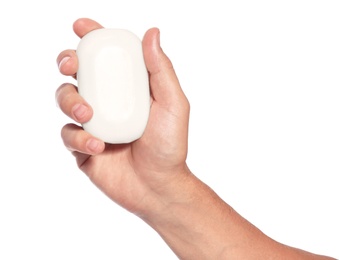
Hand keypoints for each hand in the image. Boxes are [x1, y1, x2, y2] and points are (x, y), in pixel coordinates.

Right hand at [56, 18, 189, 214]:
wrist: (159, 185)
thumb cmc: (169, 145)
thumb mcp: (172, 104)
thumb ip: (160, 70)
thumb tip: (152, 33)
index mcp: (127, 88)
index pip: (106, 57)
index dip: (91, 38)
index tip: (82, 28)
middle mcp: (107, 101)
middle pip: (77, 73)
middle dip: (68, 62)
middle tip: (71, 66)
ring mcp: (93, 124)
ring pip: (65, 100)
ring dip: (71, 101)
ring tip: (89, 116)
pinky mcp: (82, 147)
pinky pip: (68, 135)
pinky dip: (80, 138)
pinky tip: (99, 146)